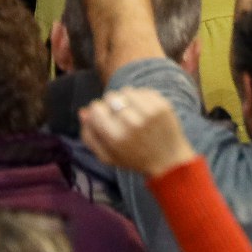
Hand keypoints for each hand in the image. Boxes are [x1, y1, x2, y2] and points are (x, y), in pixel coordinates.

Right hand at [79, 87, 194, 176]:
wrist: (169, 161)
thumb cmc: (134, 159)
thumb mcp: (107, 156)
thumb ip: (89, 136)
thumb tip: (83, 112)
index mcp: (115, 137)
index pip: (96, 108)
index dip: (98, 112)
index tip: (106, 120)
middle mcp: (131, 123)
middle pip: (110, 96)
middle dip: (112, 105)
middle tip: (121, 118)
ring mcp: (149, 112)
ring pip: (126, 90)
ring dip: (127, 100)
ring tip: (133, 114)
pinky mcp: (162, 105)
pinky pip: (142, 91)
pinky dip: (141, 99)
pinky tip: (145, 112)